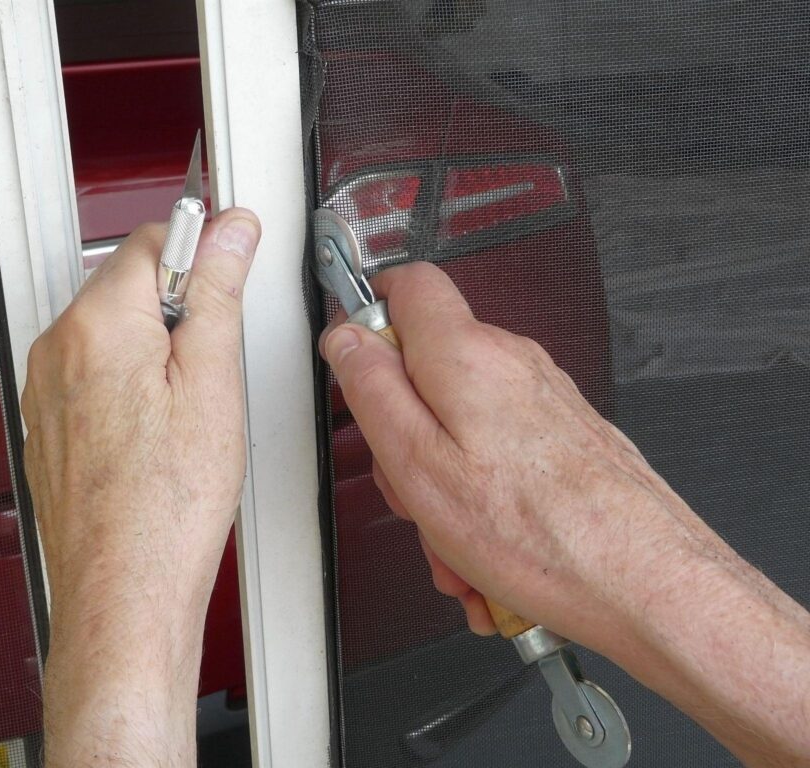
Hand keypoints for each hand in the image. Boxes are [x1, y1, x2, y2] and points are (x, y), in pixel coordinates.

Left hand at [22, 208, 260, 765]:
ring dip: (155, 349)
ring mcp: (46, 388)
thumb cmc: (165, 507)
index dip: (203, 250)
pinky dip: (129, 386)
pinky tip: (158, 435)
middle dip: (178, 308)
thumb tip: (230, 233)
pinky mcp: (49, 423)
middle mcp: (58, 348)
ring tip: (187, 411)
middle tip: (214, 364)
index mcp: (97, 325)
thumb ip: (218, 294)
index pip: (155, 241)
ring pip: (113, 333)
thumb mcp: (213, 385)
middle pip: (130, 286)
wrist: (123, 590)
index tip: (232, 267)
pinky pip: (94, 376)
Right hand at [320, 261, 809, 766]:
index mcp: (466, 356)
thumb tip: (346, 338)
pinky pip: (500, 452)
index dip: (370, 315)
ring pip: (461, 423)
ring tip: (455, 546)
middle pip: (428, 369)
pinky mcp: (564, 434)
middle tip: (410, 490)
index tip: (355, 368)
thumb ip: (373, 388)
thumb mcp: (418, 462)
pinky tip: (487, 550)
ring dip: (444, 484)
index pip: (408, 284)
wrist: (647, 581)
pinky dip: (483, 497)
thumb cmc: (539, 533)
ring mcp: (544, 397)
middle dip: (405, 433)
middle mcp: (512, 362)